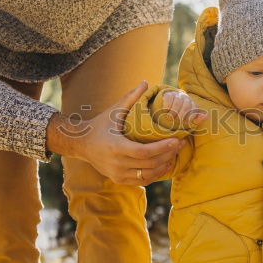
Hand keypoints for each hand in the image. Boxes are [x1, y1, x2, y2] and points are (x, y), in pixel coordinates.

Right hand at [46, 81, 183, 184]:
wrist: (81, 144)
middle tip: (181, 144)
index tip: (177, 140)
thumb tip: (146, 82)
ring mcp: (117, 174)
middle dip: (168, 154)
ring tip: (175, 154)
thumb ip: (131, 97)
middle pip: (149, 164)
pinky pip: (142, 180)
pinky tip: (164, 164)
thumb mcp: (114, 111)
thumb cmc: (100, 124)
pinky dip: (155, 174)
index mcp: (115, 147)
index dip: (162, 148)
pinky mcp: (119, 179)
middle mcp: (116, 163)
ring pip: (147, 175)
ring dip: (164, 165)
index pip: (144, 152)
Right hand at [160, 89, 206, 127]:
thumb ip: (197, 119)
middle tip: (175, 122)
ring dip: (173, 112)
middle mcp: (186, 98)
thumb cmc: (180, 115)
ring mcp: (178, 95)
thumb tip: (206, 116)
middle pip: (186, 106)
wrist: (168, 105)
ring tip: (169, 118)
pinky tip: (165, 111)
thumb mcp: (189, 118)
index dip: (189, 117)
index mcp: (192, 104)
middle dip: (181, 115)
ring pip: (178, 103)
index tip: (184, 123)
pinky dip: (167, 106)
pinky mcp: (169, 94)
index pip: (194, 110)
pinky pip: (169, 99)